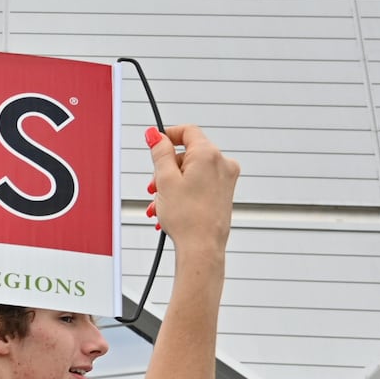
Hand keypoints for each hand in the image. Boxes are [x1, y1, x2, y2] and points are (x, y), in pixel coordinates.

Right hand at [145, 125, 237, 255]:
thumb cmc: (187, 218)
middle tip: (153, 187)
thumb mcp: (165, 180)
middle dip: (166, 170)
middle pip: (188, 154)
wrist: (202, 247)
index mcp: (208, 154)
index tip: (154, 143)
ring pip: (192, 171)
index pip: (187, 131)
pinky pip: (200, 183)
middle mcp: (222, 163)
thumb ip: (160, 153)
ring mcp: (226, 178)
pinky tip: (171, 208)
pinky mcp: (225, 192)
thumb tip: (156, 135)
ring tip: (159, 204)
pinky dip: (184, 191)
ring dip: (172, 184)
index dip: (168, 135)